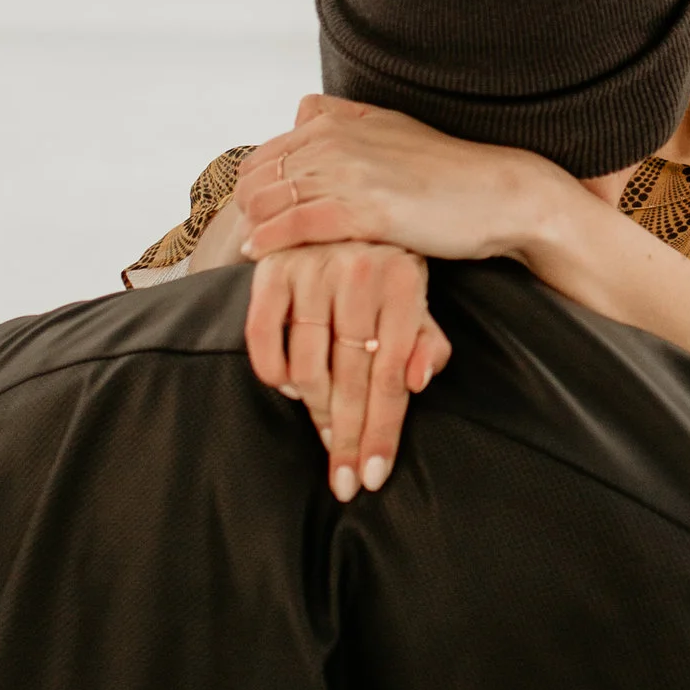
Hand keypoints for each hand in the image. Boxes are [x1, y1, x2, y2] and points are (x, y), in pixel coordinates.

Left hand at [237, 98, 558, 265]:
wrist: (497, 195)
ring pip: (268, 201)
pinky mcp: (363, 210)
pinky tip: (260, 255)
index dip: (252, 188)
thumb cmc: (445, 171)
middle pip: (257, 177)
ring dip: (254, 228)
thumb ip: (341, 117)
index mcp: (336, 121)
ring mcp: (347, 173)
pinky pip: (294, 225)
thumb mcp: (389, 127)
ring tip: (253, 250)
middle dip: (247, 209)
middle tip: (251, 237)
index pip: (264, 154)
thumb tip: (302, 109)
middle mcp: (334, 140)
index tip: (255, 216)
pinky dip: (270, 241)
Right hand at [242, 239, 449, 500]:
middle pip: (352, 378)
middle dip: (349, 438)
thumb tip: (418, 381)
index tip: (374, 477)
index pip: (392, 375)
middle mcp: (358, 273)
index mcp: (404, 281)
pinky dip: (273, 371)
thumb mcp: (417, 299)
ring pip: (309, 364)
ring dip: (314, 411)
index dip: (383, 431)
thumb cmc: (386, 269)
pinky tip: (288, 390)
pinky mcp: (272, 268)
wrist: (340, 206)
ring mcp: (311, 268)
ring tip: (326, 436)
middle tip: (345, 483)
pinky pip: (262, 335)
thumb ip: (427, 342)